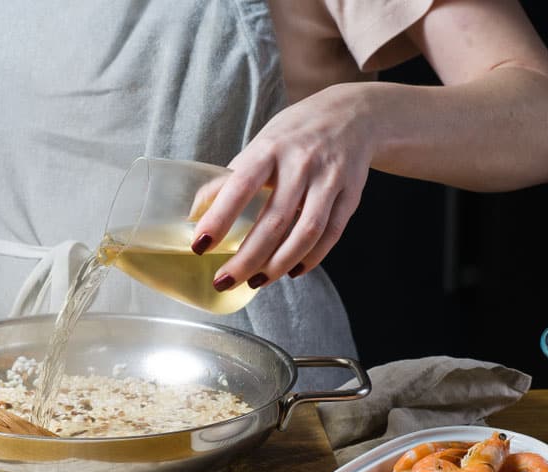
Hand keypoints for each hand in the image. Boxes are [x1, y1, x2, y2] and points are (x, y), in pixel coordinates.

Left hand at [190, 83, 374, 289]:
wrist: (352, 115)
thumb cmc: (294, 135)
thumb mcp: (260, 145)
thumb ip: (231, 178)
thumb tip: (195, 213)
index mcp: (270, 148)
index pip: (240, 186)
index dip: (219, 218)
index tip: (200, 246)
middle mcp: (302, 163)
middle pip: (274, 220)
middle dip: (246, 258)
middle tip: (224, 281)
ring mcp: (330, 179)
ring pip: (305, 233)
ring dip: (277, 264)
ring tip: (256, 282)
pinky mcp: (351, 195)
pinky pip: (331, 235)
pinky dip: (310, 258)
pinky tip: (290, 271)